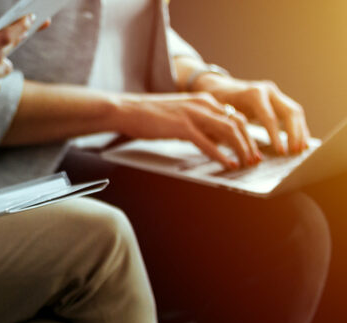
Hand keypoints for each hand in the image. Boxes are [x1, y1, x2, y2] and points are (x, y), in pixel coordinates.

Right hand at [114, 92, 259, 169]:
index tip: (252, 149)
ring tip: (246, 163)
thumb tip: (213, 139)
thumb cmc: (149, 114)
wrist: (127, 109)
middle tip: (255, 159)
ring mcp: (193, 114)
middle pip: (238, 123)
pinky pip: (208, 143)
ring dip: (241, 149)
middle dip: (250, 143)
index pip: (235, 116)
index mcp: (204, 100)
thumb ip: (199, 123)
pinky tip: (228, 164)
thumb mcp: (180, 114)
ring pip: (228, 131)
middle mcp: (203, 104)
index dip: (248, 134)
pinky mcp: (182, 126)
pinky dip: (221, 155)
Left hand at [190, 75, 309, 154]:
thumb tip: (231, 148)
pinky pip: (292, 113)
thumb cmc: (215, 103)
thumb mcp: (218, 113)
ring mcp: (275, 94)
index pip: (269, 117)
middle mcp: (268, 91)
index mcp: (253, 94)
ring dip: (300, 131)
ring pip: (295, 112)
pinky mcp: (278, 99)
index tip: (280, 152)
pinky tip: (301, 141)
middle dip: (295, 133)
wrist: (218, 87)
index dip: (276, 136)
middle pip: (289, 112)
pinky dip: (298, 127)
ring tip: (302, 149)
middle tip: (295, 152)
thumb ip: (227, 127)